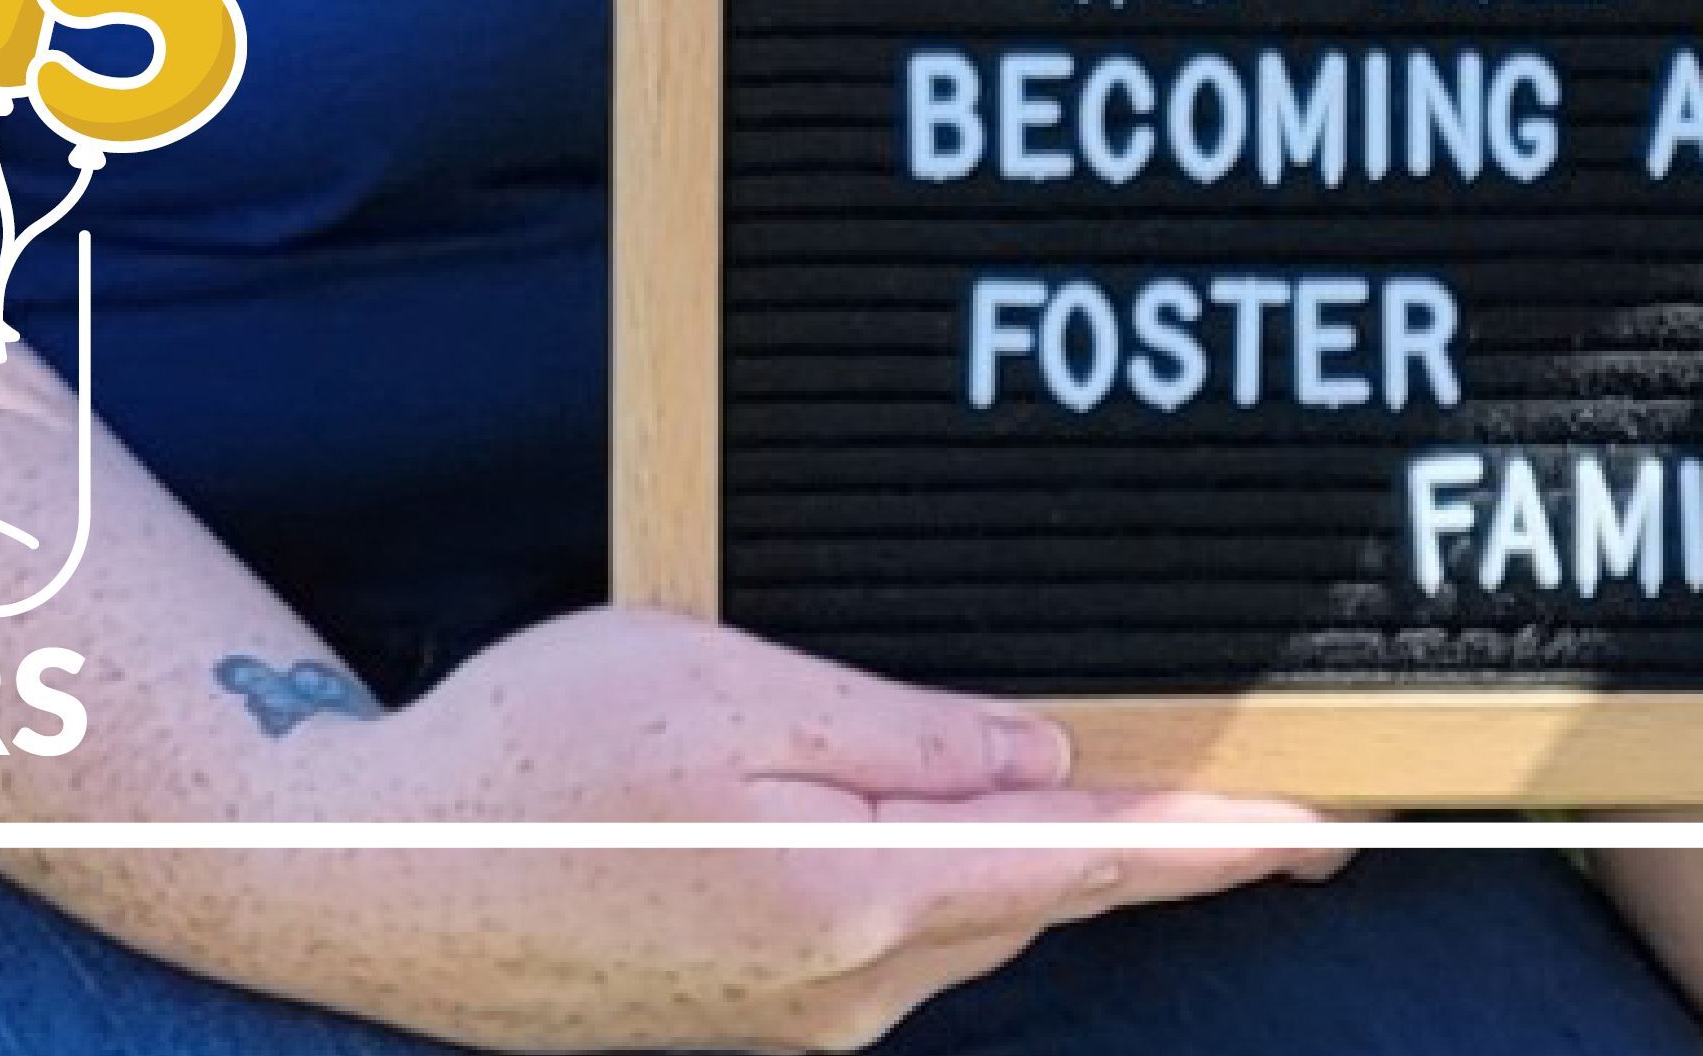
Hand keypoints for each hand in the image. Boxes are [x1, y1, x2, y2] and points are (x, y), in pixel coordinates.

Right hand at [164, 603, 1335, 1051]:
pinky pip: (891, 933)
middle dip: (1129, 833)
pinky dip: (937, 873)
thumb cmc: (542, 748)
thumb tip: (1043, 766)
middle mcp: (844, 985)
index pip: (1086, 866)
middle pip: (1036, 890)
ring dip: (1020, 845)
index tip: (1326, 831)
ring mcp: (796, 1017)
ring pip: (966, 912)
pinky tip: (914, 809)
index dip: (1217, 845)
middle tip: (1240, 781)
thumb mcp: (735, 684)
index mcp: (853, 894)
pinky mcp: (749, 1014)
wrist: (376, 872)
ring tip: (1077, 776)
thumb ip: (905, 736)